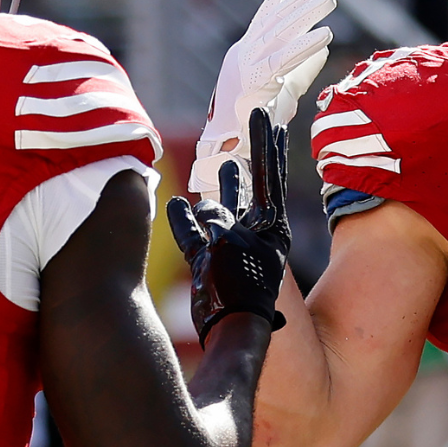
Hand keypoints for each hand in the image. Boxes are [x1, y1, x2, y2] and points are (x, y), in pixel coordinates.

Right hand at [168, 109, 292, 340]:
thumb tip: (201, 206)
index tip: (264, 114)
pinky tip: (175, 203)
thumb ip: (218, 221)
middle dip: (250, 158)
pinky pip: (194, 235)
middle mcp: (254, 234)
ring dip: (221, 187)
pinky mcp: (209, 265)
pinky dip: (184, 220)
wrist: (232, 332)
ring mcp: (231, 249)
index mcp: (272, 227)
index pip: (268, 175)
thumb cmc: (240, 289)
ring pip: (224, 209)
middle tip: (252, 128)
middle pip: (251, 187)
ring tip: (221, 165)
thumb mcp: (231, 244)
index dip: (265, 143)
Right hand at [189, 0, 334, 196]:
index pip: (268, 12)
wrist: (230, 152)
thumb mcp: (284, 89)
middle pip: (277, 16)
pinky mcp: (252, 82)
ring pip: (279, 32)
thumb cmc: (255, 124)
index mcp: (248, 52)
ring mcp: (245, 65)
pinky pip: (281, 60)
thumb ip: (301, 66)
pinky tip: (325, 35)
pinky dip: (303, 46)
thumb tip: (322, 47)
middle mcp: (244, 53)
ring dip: (306, 13)